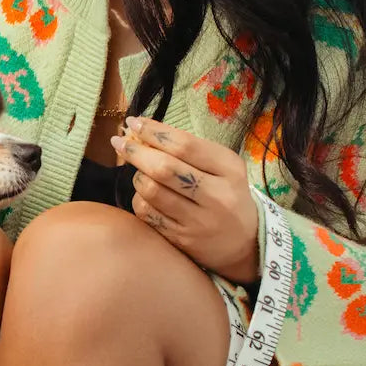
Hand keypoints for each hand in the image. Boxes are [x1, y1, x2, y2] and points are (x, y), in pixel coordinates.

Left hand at [111, 117, 259, 284]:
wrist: (245, 243)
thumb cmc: (227, 195)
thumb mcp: (223, 168)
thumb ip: (190, 150)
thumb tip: (143, 130)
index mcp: (230, 170)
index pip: (185, 145)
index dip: (154, 132)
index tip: (134, 122)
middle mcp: (217, 196)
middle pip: (164, 168)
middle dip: (136, 151)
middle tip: (119, 142)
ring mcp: (199, 221)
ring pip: (152, 191)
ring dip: (137, 177)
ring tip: (140, 172)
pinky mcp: (182, 239)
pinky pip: (148, 214)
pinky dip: (139, 199)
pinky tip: (144, 195)